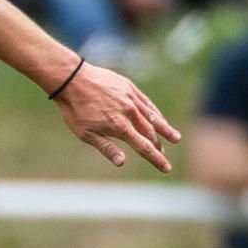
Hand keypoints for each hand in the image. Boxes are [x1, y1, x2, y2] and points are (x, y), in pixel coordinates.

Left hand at [53, 60, 182, 171]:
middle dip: (158, 146)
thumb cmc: (75, 109)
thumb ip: (106, 147)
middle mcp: (130, 113)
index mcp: (120, 127)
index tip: (166, 168)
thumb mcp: (85, 133)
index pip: (144, 147)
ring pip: (153, 117)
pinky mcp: (129, 88)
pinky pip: (147, 103)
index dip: (156, 159)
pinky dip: (155, 112)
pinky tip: (158, 117)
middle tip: (163, 154)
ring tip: (175, 138)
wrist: (71, 79)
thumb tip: (122, 162)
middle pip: (150, 133)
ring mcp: (131, 99)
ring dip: (164, 128)